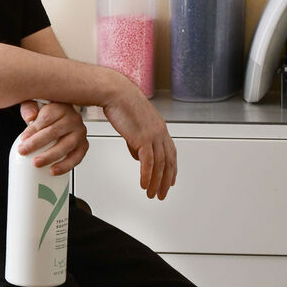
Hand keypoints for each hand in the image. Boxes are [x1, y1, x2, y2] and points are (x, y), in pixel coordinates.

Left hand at [17, 100, 88, 173]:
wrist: (62, 117)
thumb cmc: (48, 113)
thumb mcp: (35, 104)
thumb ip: (29, 107)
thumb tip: (30, 117)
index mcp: (61, 107)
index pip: (46, 117)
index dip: (33, 129)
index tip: (23, 138)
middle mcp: (73, 119)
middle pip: (54, 132)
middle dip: (37, 143)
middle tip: (24, 151)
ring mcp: (80, 133)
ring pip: (66, 146)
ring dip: (50, 156)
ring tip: (37, 163)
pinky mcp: (83, 145)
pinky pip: (76, 158)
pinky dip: (65, 166)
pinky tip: (53, 170)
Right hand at [100, 80, 177, 199]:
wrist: (115, 92)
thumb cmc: (119, 103)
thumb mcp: (131, 124)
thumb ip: (136, 141)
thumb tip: (137, 155)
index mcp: (159, 128)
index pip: (170, 153)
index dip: (171, 169)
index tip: (170, 181)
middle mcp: (160, 133)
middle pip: (168, 163)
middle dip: (165, 181)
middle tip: (161, 194)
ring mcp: (153, 136)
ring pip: (160, 165)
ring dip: (156, 182)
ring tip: (152, 194)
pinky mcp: (143, 138)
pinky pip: (148, 162)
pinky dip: (147, 176)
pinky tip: (144, 184)